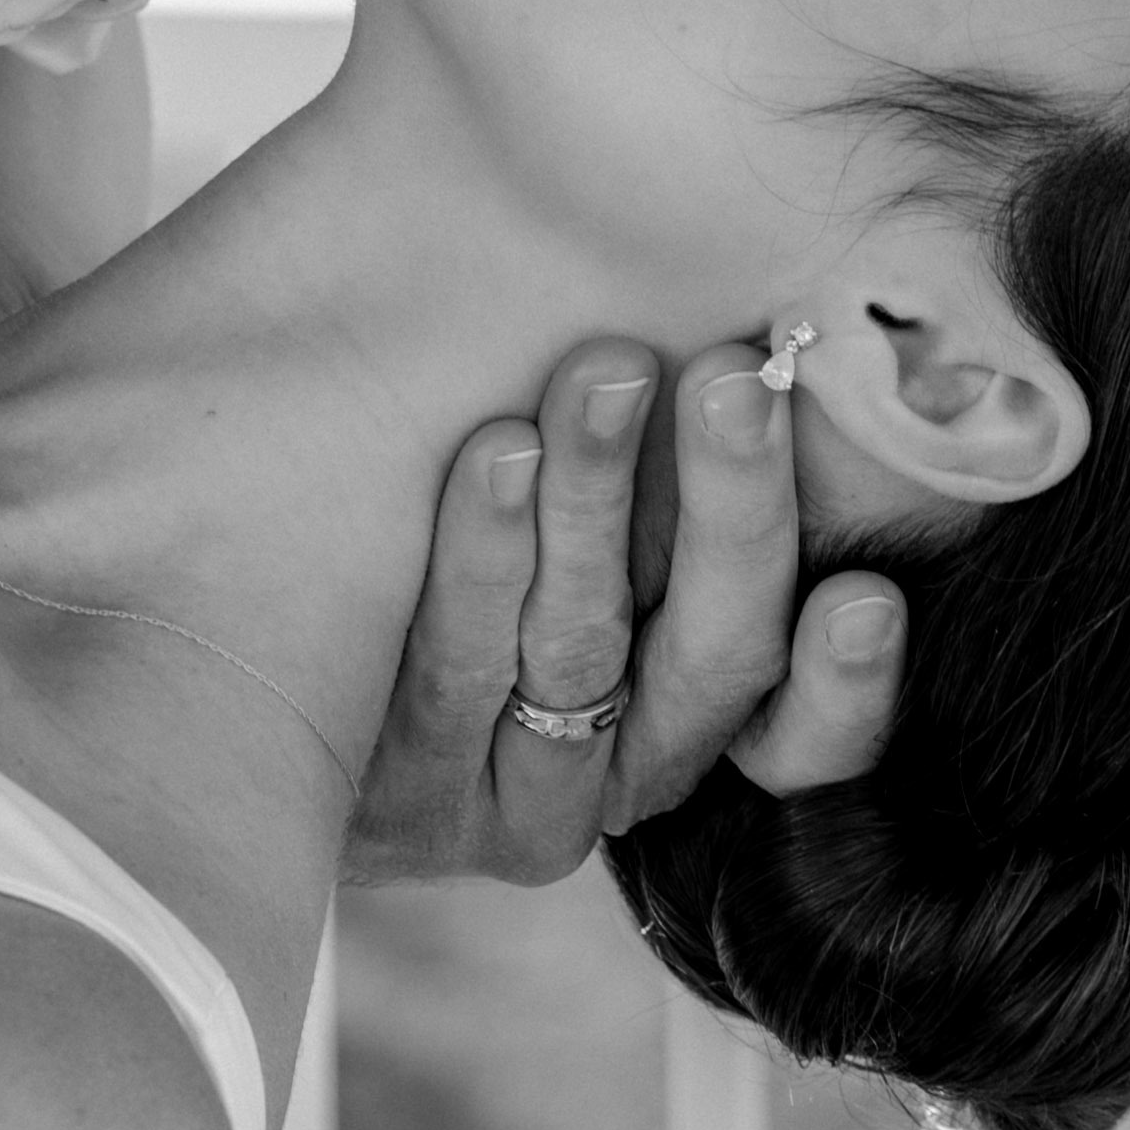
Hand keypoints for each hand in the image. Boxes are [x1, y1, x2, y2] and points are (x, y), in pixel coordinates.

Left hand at [343, 337, 909, 888]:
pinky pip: (459, 670)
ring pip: (580, 650)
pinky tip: (494, 454)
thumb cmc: (479, 527)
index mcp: (702, 723)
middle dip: (731, 514)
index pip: (809, 736)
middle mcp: (625, 776)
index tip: (865, 591)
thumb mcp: (620, 517)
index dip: (850, 684)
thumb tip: (788, 326)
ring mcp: (510, 797)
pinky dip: (484, 557)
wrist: (264, 662)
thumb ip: (694, 464)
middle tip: (734, 380)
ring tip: (607, 372)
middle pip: (713, 663)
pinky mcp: (404, 803)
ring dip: (599, 505)